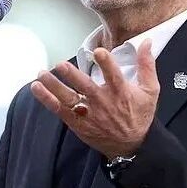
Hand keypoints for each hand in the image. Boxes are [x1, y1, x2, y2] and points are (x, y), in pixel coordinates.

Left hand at [30, 39, 159, 158]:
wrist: (131, 146)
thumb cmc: (140, 115)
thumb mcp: (150, 90)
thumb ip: (147, 65)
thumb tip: (146, 42)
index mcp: (121, 92)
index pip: (114, 76)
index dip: (106, 63)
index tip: (98, 52)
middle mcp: (103, 102)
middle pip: (86, 87)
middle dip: (72, 76)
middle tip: (60, 65)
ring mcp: (88, 113)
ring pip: (69, 98)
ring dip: (54, 86)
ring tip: (42, 73)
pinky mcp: (77, 122)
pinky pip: (59, 109)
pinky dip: (47, 99)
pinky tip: (36, 87)